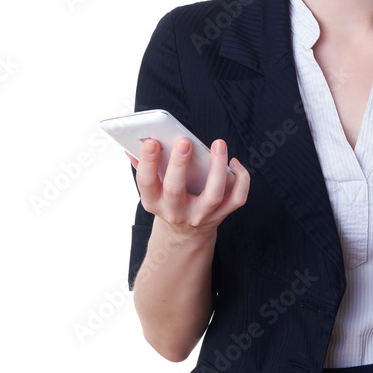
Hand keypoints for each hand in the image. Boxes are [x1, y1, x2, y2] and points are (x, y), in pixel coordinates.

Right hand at [128, 137, 249, 239]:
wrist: (186, 232)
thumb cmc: (168, 197)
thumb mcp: (153, 187)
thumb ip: (143, 166)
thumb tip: (131, 145)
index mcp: (154, 202)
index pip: (146, 183)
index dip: (147, 162)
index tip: (151, 141)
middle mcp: (176, 212)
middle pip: (176, 190)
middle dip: (178, 165)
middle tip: (184, 140)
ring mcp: (201, 215)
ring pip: (213, 195)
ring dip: (217, 168)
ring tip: (218, 144)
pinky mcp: (221, 215)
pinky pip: (237, 198)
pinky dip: (241, 179)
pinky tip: (234, 162)